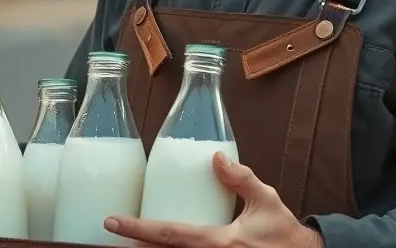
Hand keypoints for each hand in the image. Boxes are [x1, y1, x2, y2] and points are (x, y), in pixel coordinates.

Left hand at [104, 152, 324, 247]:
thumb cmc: (283, 232)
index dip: (137, 228)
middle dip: (135, 245)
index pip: (169, 235)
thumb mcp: (265, 200)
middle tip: (111, 231)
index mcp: (219, 243)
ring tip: (128, 238)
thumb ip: (239, 178)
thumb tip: (215, 156)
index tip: (111, 222)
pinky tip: (156, 244)